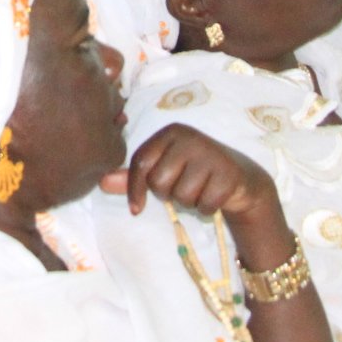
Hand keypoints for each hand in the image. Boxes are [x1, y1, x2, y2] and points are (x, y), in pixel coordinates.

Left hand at [103, 123, 289, 262]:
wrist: (241, 178)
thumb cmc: (194, 173)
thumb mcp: (164, 170)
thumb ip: (133, 177)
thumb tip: (101, 182)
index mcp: (171, 132)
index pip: (141, 163)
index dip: (135, 190)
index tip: (136, 209)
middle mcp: (190, 137)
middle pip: (159, 183)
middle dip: (169, 194)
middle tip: (184, 186)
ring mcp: (211, 154)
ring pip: (181, 196)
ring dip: (189, 202)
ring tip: (201, 189)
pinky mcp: (228, 174)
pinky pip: (203, 205)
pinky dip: (207, 208)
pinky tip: (215, 197)